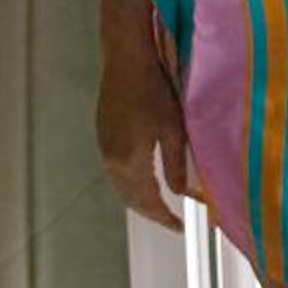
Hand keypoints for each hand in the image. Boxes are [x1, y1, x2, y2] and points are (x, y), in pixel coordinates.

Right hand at [96, 41, 191, 233]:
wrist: (126, 59)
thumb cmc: (154, 89)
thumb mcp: (173, 128)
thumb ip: (177, 165)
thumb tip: (185, 193)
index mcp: (130, 161)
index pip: (148, 201)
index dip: (164, 218)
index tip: (180, 228)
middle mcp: (112, 160)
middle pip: (130, 199)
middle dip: (150, 213)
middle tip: (171, 221)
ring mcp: (104, 147)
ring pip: (120, 187)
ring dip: (138, 200)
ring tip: (159, 206)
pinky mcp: (103, 135)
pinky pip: (114, 172)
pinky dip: (129, 185)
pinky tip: (141, 180)